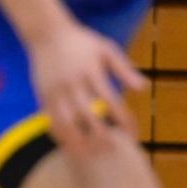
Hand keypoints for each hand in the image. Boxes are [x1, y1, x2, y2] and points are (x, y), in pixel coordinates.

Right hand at [27, 22, 145, 157]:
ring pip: (66, 122)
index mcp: (91, 72)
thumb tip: (143, 88)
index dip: (124, 120)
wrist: (47, 33)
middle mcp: (73, 83)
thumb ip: (124, 69)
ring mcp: (56, 90)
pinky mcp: (43, 95)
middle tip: (112, 149)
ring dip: (78, 141)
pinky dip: (59, 134)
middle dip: (101, 136)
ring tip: (90, 154)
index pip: (112, 102)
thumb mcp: (106, 49)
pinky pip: (50, 120)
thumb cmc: (82, 42)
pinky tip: (69, 143)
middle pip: (88, 116)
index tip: (133, 134)